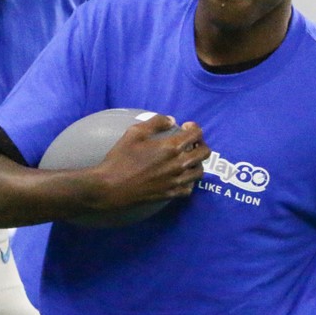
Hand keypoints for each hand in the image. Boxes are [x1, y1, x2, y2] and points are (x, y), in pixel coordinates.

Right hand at [91, 114, 208, 209]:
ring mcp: (175, 181)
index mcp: (170, 147)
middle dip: (200, 143)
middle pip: (204, 152)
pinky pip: (189, 188)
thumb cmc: (120, 158)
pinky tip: (181, 176)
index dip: (194, 127)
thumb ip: (156, 122)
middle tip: (190, 141)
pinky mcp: (170, 194)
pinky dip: (189, 180)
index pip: (196, 134)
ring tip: (187, 158)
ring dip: (197, 162)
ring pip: (200, 171)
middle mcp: (178, 164)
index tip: (185, 126)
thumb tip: (172, 120)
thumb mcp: (134, 133)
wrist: (111, 187)